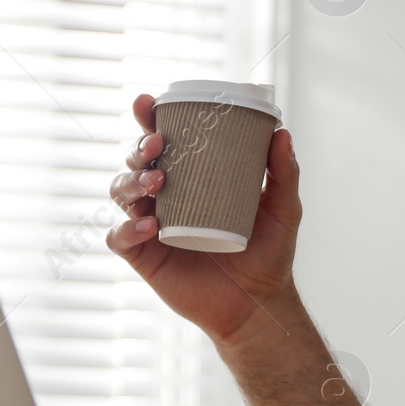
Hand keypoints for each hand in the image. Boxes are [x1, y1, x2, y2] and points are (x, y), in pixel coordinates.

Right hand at [107, 93, 300, 346]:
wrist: (258, 302)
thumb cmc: (268, 253)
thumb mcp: (282, 209)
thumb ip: (284, 172)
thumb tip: (282, 133)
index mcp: (192, 178)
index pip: (164, 142)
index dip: (149, 120)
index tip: (147, 103)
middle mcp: (166, 197)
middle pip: (136, 162)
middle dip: (139, 147)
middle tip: (158, 144)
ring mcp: (151, 226)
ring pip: (121, 193)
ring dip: (132, 181)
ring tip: (158, 181)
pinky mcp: (144, 257)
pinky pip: (120, 238)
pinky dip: (127, 229)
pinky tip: (149, 227)